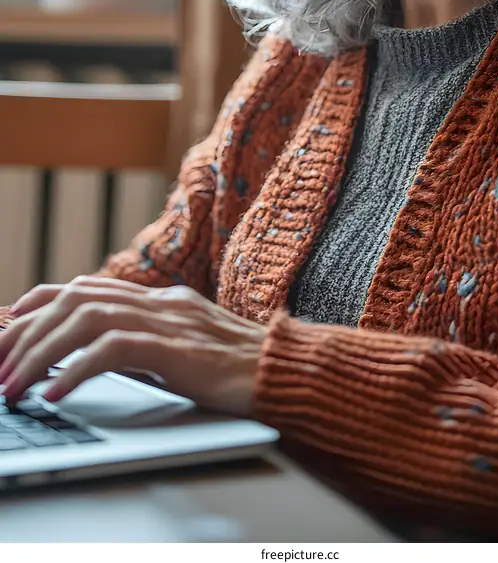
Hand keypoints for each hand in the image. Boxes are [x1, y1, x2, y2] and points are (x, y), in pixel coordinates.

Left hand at [0, 276, 265, 416]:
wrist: (286, 372)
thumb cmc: (238, 371)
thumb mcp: (180, 351)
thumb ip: (141, 343)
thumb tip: (88, 357)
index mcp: (157, 300)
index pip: (83, 287)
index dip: (37, 303)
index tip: (4, 324)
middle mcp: (157, 301)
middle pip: (75, 299)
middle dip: (26, 333)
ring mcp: (168, 320)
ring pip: (85, 318)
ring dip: (40, 352)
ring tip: (12, 387)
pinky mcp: (177, 348)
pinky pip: (114, 350)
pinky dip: (75, 370)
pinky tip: (54, 393)